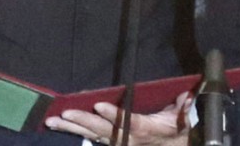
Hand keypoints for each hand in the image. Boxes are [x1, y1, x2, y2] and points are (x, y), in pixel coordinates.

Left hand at [46, 92, 190, 145]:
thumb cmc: (176, 130)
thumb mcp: (183, 119)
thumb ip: (183, 108)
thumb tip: (187, 98)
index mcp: (144, 130)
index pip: (127, 122)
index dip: (113, 114)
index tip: (98, 105)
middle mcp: (127, 139)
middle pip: (102, 130)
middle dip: (82, 121)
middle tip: (65, 114)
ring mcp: (117, 142)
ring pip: (91, 134)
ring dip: (72, 127)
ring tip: (53, 121)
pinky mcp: (111, 142)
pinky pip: (91, 137)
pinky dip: (75, 131)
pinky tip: (59, 126)